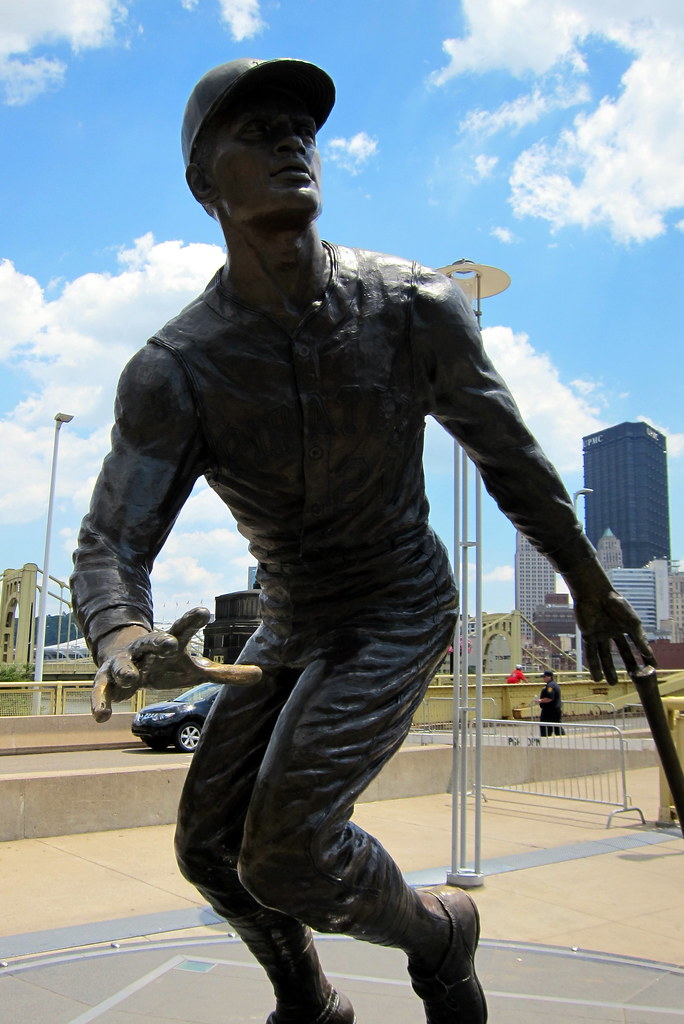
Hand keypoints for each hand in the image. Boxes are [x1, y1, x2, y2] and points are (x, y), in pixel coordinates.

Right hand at [91, 607, 261, 721]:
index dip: (192, 621)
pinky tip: (100, 716)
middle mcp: (146, 650)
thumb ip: (225, 673)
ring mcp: (125, 663)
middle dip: (160, 641)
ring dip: (128, 670)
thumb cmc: (167, 665)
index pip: (183, 630)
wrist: (125, 658)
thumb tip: (260, 674)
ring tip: (132, 678)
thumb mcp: (195, 670)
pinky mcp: (107, 679)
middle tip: (171, 643)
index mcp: (169, 644)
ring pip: (124, 664)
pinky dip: (100, 701)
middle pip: (153, 642)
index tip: (204, 612)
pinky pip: (102, 689)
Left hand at [574, 588, 655, 684]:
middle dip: (626, 664)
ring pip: (604, 655)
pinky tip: (597, 678)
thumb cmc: (615, 605)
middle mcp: (612, 631)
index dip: (643, 655)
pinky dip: (594, 666)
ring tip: (612, 683)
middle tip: (633, 677)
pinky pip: (591, 654)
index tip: (651, 667)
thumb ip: (639, 639)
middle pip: (620, 652)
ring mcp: (600, 634)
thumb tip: (649, 655)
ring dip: (607, 669)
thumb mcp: (632, 623)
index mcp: (624, 626)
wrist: (594, 595)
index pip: (635, 644)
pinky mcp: (588, 636)